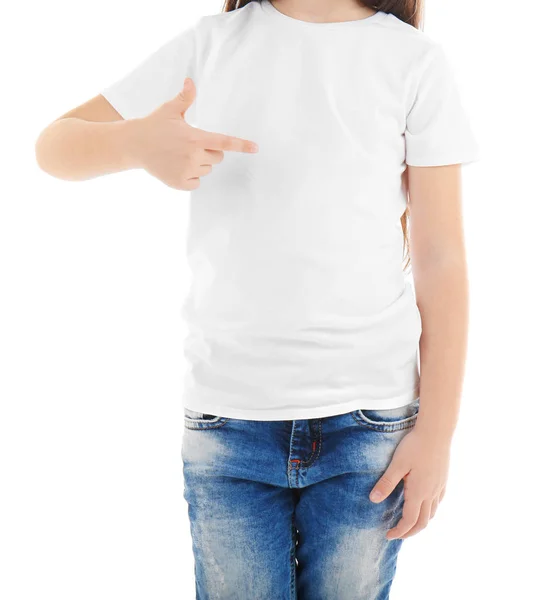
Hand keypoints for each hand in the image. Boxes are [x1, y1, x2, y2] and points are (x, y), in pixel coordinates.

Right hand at [127, 77, 257, 189]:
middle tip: (190, 145)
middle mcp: (193, 155)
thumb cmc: (154, 125)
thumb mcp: (170, 110)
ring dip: (199, 164)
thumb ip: (185, 98)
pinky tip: (177, 168)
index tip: (256, 148)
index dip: (241, 145)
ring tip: (180, 155)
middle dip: (209, 152)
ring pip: (207, 170)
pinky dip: (191, 178)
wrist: (133, 145)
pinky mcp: (180, 183)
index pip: (224, 141)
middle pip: (217, 158)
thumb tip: (190, 80)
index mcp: (195, 137)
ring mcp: (186, 170)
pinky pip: (197, 183)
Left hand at [369, 426, 450, 539]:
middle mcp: (431, 493)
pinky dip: (430, 510)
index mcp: (419, 492)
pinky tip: (424, 504)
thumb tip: (373, 500)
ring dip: (421, 522)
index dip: (399, 531)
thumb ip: (386, 483)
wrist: (437, 432)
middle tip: (397, 534)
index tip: (388, 535)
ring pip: (432, 513)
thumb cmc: (415, 446)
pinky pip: (438, 502)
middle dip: (410, 532)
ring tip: (408, 522)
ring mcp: (439, 487)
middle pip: (423, 522)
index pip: (410, 521)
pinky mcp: (443, 479)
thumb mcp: (397, 464)